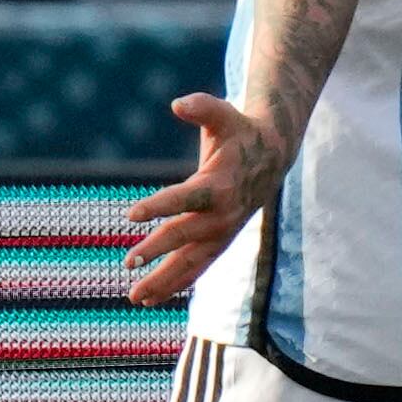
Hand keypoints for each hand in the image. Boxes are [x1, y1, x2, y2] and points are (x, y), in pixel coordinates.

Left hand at [122, 93, 288, 305]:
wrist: (273, 156)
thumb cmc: (239, 132)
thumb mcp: (223, 114)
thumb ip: (201, 108)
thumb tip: (178, 104)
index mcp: (219, 185)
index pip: (185, 198)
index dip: (159, 206)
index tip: (131, 215)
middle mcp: (221, 215)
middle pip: (185, 237)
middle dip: (157, 251)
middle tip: (128, 262)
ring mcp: (222, 233)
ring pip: (191, 262)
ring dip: (164, 281)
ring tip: (135, 298)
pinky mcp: (221, 242)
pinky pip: (197, 267)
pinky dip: (176, 283)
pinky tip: (152, 297)